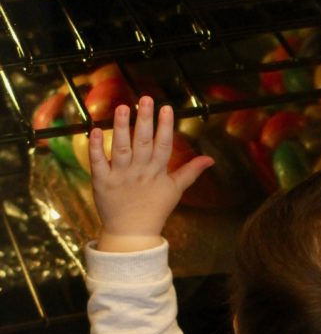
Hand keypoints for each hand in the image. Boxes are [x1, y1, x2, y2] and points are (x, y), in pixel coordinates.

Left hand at [89, 96, 213, 251]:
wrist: (131, 234)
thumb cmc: (154, 210)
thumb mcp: (175, 190)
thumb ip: (191, 172)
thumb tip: (211, 159)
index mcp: (157, 172)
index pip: (163, 145)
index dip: (165, 127)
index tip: (167, 108)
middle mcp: (139, 172)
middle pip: (143, 143)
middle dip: (145, 120)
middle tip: (146, 99)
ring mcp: (120, 176)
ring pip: (121, 149)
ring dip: (122, 128)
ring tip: (123, 108)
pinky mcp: (102, 182)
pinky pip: (98, 162)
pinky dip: (96, 147)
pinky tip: (95, 130)